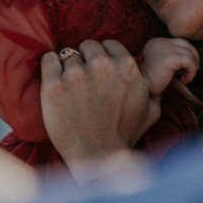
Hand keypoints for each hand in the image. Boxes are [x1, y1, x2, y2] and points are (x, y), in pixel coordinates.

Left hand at [40, 40, 160, 165]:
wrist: (96, 158)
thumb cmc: (123, 137)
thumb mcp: (150, 111)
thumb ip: (152, 90)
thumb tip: (154, 78)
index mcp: (126, 67)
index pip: (109, 44)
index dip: (103, 57)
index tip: (99, 70)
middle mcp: (101, 66)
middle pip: (88, 46)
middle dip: (86, 59)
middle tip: (83, 80)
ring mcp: (76, 74)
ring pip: (68, 54)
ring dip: (68, 67)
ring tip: (69, 87)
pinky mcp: (53, 85)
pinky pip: (48, 60)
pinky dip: (50, 66)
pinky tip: (54, 80)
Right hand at [139, 37, 198, 95]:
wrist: (139, 88)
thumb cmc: (149, 81)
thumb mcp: (160, 64)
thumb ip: (171, 58)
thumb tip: (189, 61)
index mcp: (156, 42)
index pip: (178, 43)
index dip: (186, 54)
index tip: (188, 68)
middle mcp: (161, 42)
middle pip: (186, 44)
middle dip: (194, 58)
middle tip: (192, 71)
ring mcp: (166, 48)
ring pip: (190, 53)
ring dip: (192, 67)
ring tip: (186, 79)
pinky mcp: (171, 57)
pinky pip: (189, 61)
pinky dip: (191, 71)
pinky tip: (185, 80)